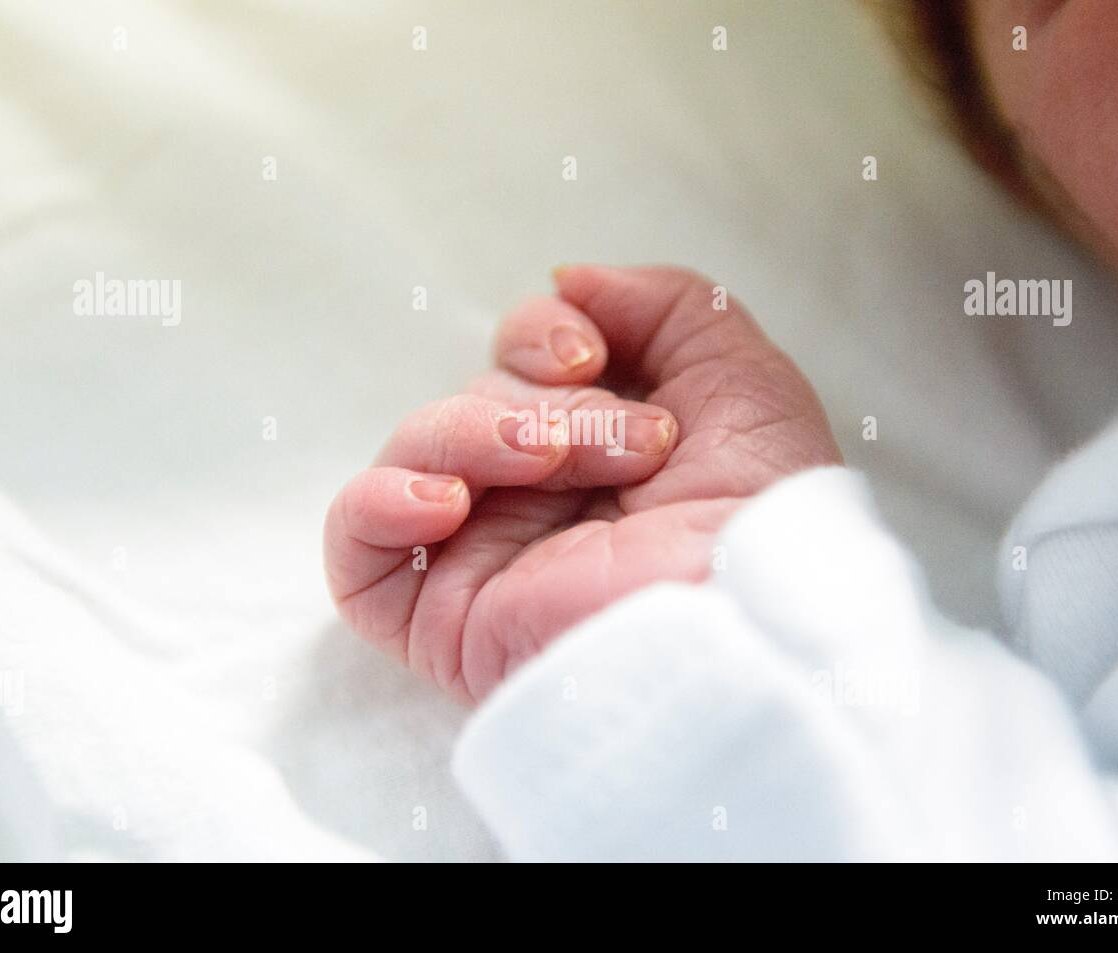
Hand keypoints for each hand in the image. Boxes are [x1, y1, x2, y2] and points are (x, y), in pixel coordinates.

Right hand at [324, 265, 840, 702]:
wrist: (749, 623)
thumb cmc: (761, 514)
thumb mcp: (741, 376)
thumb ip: (662, 306)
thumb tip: (570, 281)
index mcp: (595, 450)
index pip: (517, 361)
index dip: (539, 333)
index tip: (591, 355)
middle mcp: (536, 499)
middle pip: (478, 397)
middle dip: (552, 403)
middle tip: (633, 448)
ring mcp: (483, 555)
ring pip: (419, 449)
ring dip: (483, 434)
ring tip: (552, 464)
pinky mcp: (442, 616)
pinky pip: (356, 544)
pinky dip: (379, 503)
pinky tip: (445, 504)